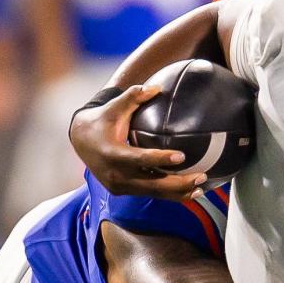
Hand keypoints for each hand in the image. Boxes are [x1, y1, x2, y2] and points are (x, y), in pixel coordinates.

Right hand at [69, 84, 207, 197]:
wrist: (81, 141)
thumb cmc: (103, 120)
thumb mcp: (115, 106)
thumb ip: (134, 95)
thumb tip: (157, 88)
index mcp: (113, 154)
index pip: (140, 159)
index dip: (161, 159)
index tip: (182, 156)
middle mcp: (116, 175)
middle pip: (153, 185)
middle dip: (179, 183)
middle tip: (202, 176)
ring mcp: (120, 187)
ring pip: (154, 193)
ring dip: (178, 193)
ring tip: (202, 188)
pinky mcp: (123, 191)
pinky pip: (149, 194)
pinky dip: (169, 194)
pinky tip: (189, 192)